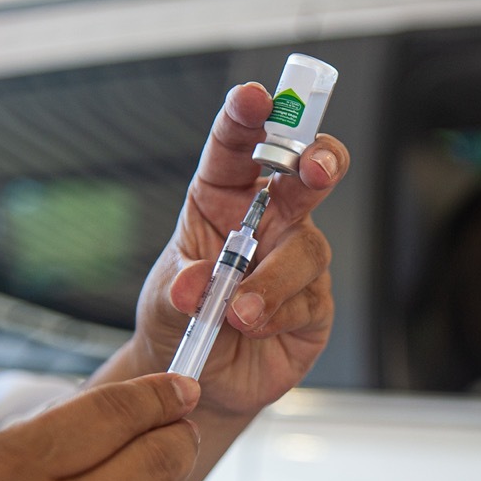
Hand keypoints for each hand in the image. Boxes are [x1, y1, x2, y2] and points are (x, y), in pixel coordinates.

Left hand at [121, 81, 349, 413]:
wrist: (200, 381)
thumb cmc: (180, 321)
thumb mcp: (163, 299)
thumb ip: (180, 286)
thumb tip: (197, 283)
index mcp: (224, 198)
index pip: (238, 147)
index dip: (248, 118)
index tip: (253, 98)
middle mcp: (268, 220)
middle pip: (305, 173)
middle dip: (317, 160)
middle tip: (313, 167)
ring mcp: (296, 260)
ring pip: (307, 247)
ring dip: (273, 278)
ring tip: (238, 312)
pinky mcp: (315, 303)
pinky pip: (310, 298)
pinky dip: (279, 312)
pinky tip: (254, 327)